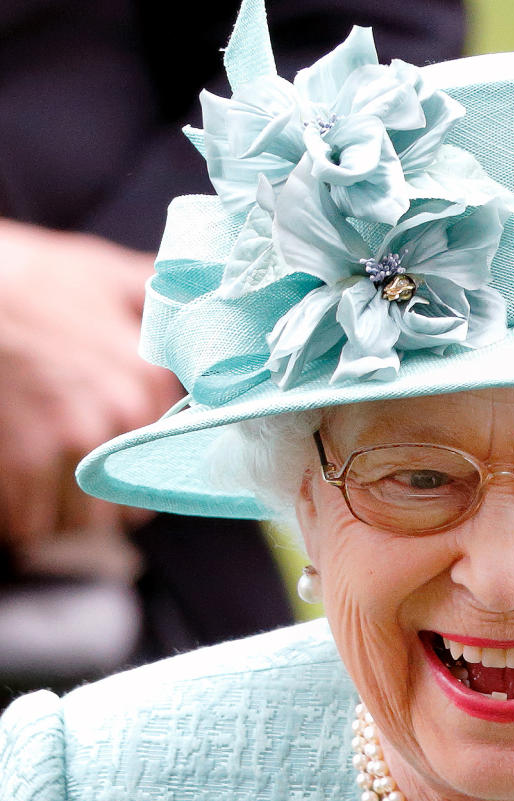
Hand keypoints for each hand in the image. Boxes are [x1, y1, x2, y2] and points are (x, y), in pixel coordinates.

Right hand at [0, 220, 181, 546]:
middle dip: (95, 499)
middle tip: (62, 473)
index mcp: (145, 381)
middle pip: (123, 504)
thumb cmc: (26, 278)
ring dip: (57, 515)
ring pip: (80, 522)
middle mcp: (120, 418)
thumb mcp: (103, 274)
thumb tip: (208, 305)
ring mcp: (70, 445)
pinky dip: (17, 517)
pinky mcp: (22, 466)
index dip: (130, 468)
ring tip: (33, 479)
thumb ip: (158, 303)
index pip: (161, 465)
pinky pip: (31, 526)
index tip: (103, 458)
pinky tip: (8, 485)